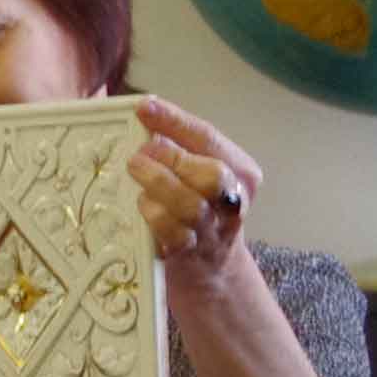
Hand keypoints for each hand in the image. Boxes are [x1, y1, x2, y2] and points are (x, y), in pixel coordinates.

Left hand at [128, 95, 260, 280]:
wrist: (210, 269)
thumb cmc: (196, 208)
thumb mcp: (196, 173)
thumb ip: (177, 146)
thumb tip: (141, 116)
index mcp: (241, 172)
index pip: (208, 138)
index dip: (175, 120)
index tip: (143, 107)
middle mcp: (233, 201)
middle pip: (212, 176)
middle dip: (174, 159)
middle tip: (141, 152)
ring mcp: (213, 231)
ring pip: (192, 206)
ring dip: (158, 186)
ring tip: (136, 171)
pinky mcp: (190, 255)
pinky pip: (171, 234)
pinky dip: (152, 215)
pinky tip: (141, 205)